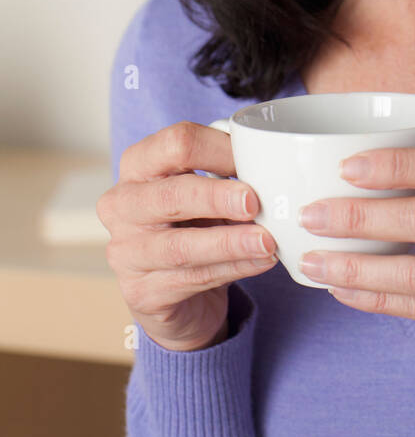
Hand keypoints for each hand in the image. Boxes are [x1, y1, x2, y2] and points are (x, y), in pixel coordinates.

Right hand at [97, 121, 278, 351]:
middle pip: (171, 194)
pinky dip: (233, 269)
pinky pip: (193, 279)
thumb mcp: (204, 191)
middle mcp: (122, 205)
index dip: (217, 149)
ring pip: (181, 246)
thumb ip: (226, 174)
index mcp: (138, 165)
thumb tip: (269, 169)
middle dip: (217, 197)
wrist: (171, 290)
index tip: (252, 159)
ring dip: (231, 242)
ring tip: (266, 241)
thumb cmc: (191, 224)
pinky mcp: (142, 292)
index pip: (175, 144)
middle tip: (254, 202)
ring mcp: (127, 252)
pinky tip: (260, 261)